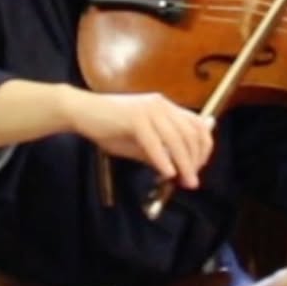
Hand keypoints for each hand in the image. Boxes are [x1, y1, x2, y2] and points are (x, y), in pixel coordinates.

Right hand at [67, 91, 214, 189]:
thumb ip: (162, 150)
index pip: (198, 125)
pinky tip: (167, 172)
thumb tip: (181, 168)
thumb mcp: (141, 141)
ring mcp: (148, 109)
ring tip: (185, 180)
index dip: (204, 148)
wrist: (82, 111)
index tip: (199, 168)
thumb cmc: (109, 127)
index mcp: (165, 107)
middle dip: (195, 159)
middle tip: (192, 180)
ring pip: (175, 138)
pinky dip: (163, 159)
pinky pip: (154, 142)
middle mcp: (161, 105)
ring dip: (184, 162)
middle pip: (190, 133)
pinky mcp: (134, 117)